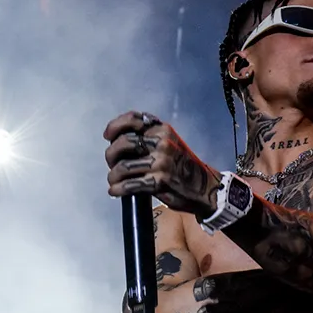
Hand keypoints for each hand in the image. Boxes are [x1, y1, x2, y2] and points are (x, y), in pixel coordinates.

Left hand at [103, 110, 220, 216]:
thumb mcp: (170, 144)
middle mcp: (162, 143)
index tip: (108, 136)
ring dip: (113, 177)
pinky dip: (119, 189)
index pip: (133, 120)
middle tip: (112, 165)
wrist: (205, 188)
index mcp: (163, 130)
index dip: (115, 127)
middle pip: (123, 144)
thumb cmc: (184, 168)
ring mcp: (161, 162)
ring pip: (123, 167)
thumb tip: (120, 141)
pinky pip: (130, 185)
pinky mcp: (160, 181)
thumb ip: (150, 139)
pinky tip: (115, 192)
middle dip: (111, 156)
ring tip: (114, 182)